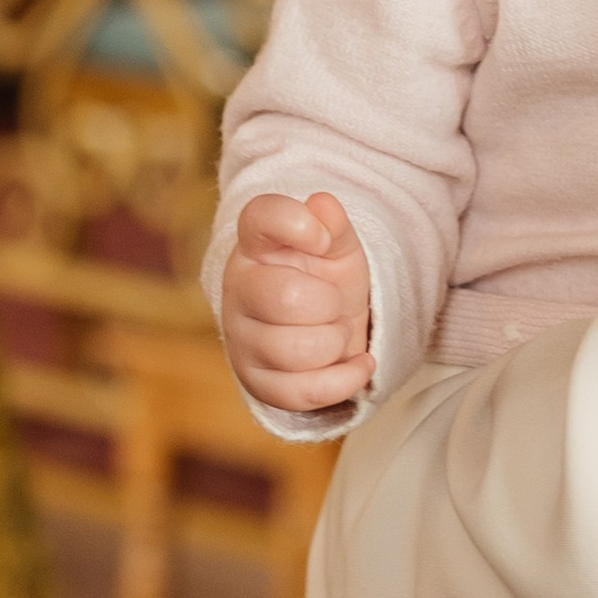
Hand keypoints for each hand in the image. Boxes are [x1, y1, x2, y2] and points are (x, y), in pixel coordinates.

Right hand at [221, 192, 373, 417]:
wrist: (327, 328)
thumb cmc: (326, 280)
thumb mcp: (338, 248)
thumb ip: (333, 225)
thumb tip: (322, 205)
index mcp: (256, 245)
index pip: (259, 216)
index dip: (297, 223)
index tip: (321, 240)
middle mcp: (238, 290)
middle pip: (287, 298)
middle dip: (330, 304)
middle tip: (332, 303)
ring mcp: (241, 340)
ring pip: (296, 351)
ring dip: (335, 342)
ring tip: (334, 332)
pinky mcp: (257, 384)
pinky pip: (302, 392)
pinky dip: (344, 380)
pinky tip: (359, 364)